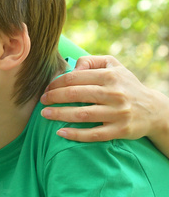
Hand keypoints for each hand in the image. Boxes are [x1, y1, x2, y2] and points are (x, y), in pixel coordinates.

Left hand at [41, 55, 167, 146]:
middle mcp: (114, 94)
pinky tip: (60, 132)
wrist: (154, 110)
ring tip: (45, 114)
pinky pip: (93, 134)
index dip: (56, 83)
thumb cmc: (126, 85)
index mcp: (110, 76)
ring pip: (82, 114)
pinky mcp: (120, 130)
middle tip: (42, 101)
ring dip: (59, 114)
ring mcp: (118, 113)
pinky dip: (75, 134)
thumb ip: (91, 61)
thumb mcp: (113, 66)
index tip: (47, 88)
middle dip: (53, 97)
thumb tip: (73, 67)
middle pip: (75, 95)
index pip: (75, 78)